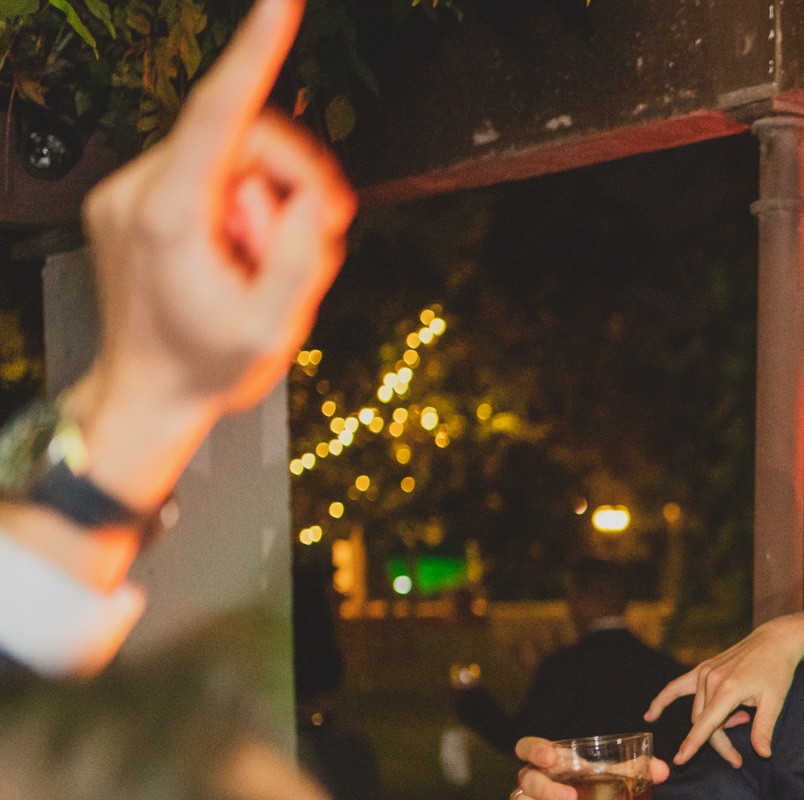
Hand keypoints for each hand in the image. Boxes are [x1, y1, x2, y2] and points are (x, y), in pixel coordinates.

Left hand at [75, 0, 352, 514]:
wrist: (144, 396)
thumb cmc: (209, 366)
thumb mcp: (278, 324)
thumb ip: (304, 250)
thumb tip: (308, 197)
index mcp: (170, 219)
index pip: (220, 115)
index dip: (254, 54)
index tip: (280, 2)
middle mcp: (138, 192)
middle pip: (246, 140)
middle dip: (294, 183)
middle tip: (316, 243)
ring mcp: (127, 192)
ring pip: (230, 156)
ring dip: (266, 202)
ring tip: (261, 266)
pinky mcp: (130, 198)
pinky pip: (206, 172)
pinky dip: (237, 206)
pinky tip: (234, 256)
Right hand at [508, 736, 669, 799]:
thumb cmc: (586, 791)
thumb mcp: (607, 778)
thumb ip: (633, 771)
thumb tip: (663, 771)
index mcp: (549, 763)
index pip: (528, 748)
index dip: (534, 750)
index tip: (550, 758)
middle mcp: (531, 780)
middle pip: (529, 779)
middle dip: (548, 789)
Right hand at [645, 603, 803, 765]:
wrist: (775, 640)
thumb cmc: (778, 670)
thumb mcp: (776, 701)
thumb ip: (764, 729)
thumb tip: (763, 754)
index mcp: (728, 689)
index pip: (706, 724)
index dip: (693, 744)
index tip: (681, 760)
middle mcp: (711, 680)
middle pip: (704, 723)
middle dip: (719, 743)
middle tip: (738, 757)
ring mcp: (705, 673)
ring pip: (698, 712)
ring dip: (715, 725)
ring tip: (743, 718)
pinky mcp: (703, 669)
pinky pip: (677, 687)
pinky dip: (663, 700)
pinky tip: (650, 715)